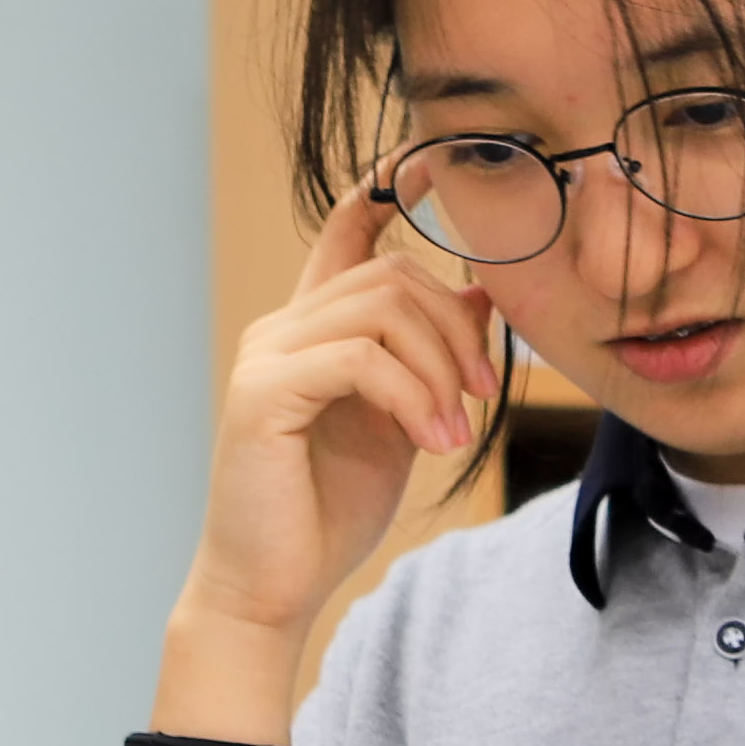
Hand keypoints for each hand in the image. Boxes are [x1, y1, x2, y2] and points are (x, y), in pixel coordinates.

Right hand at [181, 180, 504, 647]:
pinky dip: (411, 396)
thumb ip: (430, 358)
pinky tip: (432, 441)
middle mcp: (281, 329)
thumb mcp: (404, 421)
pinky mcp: (261, 394)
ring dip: (438, 369)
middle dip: (455, 328)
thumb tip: (481, 296)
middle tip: (483, 393)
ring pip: (380, 309)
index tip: (431, 158)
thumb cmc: (329, 510)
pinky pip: (358, 359)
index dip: (387, 185)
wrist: (272, 588)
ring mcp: (265, 356)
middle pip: (389, 274)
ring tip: (453, 432)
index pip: (345, 230)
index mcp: (312, 329)